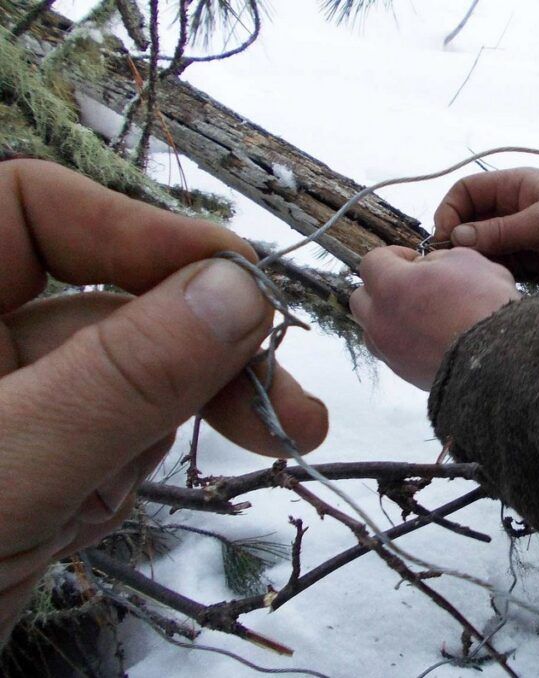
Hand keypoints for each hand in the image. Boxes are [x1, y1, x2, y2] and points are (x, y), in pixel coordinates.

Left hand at [0, 161, 327, 642]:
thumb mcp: (10, 468)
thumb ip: (124, 377)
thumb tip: (242, 291)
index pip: (36, 209)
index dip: (142, 233)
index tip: (241, 282)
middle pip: (104, 302)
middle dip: (200, 348)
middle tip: (286, 399)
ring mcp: (3, 407)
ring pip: (122, 377)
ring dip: (178, 415)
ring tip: (254, 447)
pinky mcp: (28, 463)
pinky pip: (110, 436)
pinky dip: (131, 466)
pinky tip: (96, 512)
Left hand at [349, 247, 520, 389]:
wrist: (498, 359)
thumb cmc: (484, 304)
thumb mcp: (467, 260)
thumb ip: (439, 258)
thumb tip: (428, 265)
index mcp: (391, 285)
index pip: (371, 261)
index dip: (394, 255)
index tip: (415, 260)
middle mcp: (380, 319)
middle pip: (361, 298)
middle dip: (381, 288)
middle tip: (412, 287)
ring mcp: (389, 350)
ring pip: (371, 329)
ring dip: (387, 318)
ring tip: (418, 316)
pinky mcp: (404, 373)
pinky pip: (391, 352)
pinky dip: (403, 342)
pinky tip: (429, 339)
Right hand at [433, 167, 538, 289]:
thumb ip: (498, 232)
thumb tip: (455, 238)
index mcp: (516, 186)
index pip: (466, 191)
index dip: (450, 211)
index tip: (447, 239)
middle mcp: (514, 208)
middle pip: (469, 221)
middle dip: (459, 242)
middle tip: (455, 266)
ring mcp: (521, 236)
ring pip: (482, 248)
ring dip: (475, 262)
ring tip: (473, 279)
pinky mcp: (531, 262)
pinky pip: (499, 267)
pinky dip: (491, 275)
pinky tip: (490, 286)